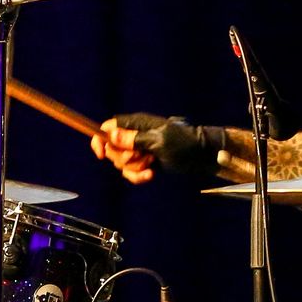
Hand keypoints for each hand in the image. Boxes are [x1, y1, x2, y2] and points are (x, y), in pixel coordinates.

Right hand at [90, 113, 225, 183]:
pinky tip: (152, 174)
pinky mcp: (145, 162)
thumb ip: (134, 139)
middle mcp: (134, 136)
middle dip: (124, 158)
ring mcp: (140, 150)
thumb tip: (111, 135)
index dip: (100, 140)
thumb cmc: (183, 144)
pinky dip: (139, 176)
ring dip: (134, 168)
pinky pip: (131, 172)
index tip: (102, 155)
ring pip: (121, 163)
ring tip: (151, 164)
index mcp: (136, 124)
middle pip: (112, 149)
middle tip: (142, 156)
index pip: (107, 127)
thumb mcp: (158, 141)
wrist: (201, 156)